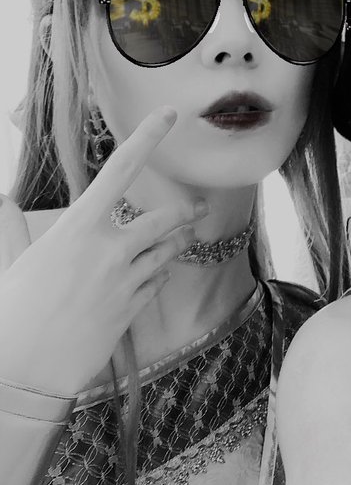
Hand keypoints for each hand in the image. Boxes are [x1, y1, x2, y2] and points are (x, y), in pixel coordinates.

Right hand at [0, 107, 207, 395]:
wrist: (27, 368)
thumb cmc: (13, 312)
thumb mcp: (15, 262)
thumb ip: (15, 229)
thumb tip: (3, 204)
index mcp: (77, 228)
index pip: (120, 170)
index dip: (147, 138)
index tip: (168, 116)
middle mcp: (108, 250)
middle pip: (163, 219)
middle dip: (185, 211)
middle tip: (197, 206)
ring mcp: (125, 281)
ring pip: (167, 251)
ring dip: (178, 242)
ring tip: (185, 235)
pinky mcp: (133, 310)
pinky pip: (157, 281)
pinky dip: (159, 272)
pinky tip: (155, 271)